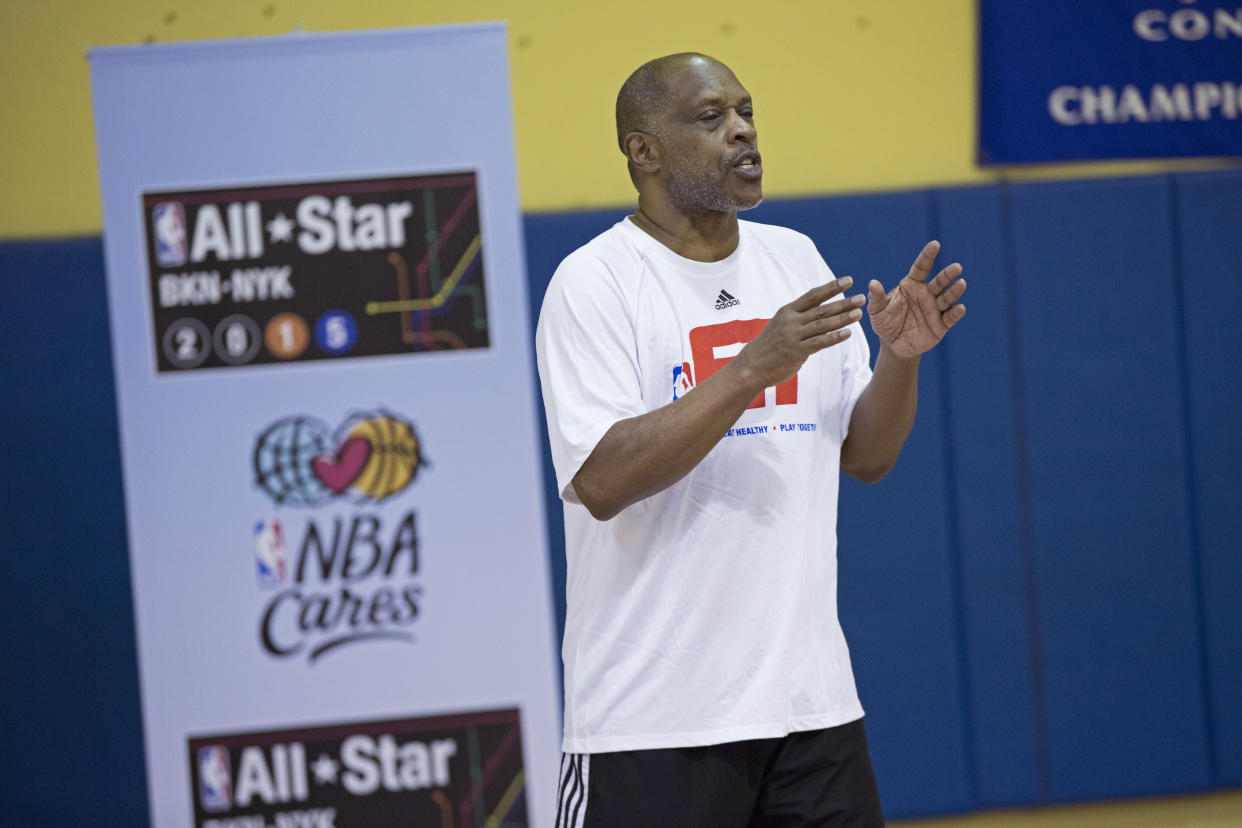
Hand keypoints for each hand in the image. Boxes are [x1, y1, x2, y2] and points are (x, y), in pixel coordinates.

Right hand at [735, 277, 862, 387]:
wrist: (752, 365)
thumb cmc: (770, 345)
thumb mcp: (781, 324)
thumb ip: (800, 317)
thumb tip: (821, 311)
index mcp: (788, 311)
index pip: (813, 295)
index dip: (831, 287)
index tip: (848, 281)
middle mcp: (791, 321)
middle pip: (821, 309)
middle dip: (843, 303)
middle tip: (861, 298)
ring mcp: (793, 336)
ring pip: (822, 324)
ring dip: (842, 318)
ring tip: (859, 313)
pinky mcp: (796, 351)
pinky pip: (819, 342)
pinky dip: (834, 338)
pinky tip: (848, 334)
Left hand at [867, 240, 966, 357]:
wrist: (893, 344)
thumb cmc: (885, 323)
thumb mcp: (877, 311)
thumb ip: (876, 297)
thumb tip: (872, 283)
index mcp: (911, 286)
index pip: (921, 268)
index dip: (928, 256)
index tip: (935, 244)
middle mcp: (926, 294)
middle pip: (939, 282)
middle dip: (948, 274)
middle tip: (956, 267)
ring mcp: (935, 309)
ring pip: (947, 298)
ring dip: (954, 291)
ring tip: (961, 283)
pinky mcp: (940, 325)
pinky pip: (950, 317)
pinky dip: (956, 313)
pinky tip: (960, 308)